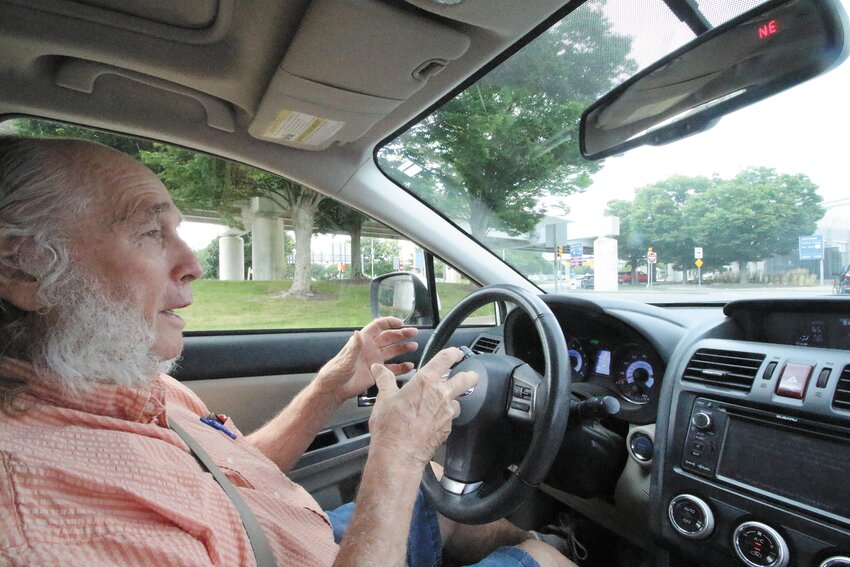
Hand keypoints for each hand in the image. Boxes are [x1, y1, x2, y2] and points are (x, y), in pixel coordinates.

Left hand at [315, 316, 418, 401]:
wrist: (334, 390)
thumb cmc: (335, 373)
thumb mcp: (345, 359)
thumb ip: (354, 347)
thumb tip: (358, 333)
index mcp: (362, 341)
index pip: (378, 327)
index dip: (389, 322)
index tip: (401, 322)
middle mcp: (370, 349)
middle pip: (389, 337)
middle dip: (401, 334)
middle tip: (414, 333)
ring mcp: (375, 360)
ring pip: (392, 351)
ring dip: (403, 348)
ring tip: (414, 346)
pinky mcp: (377, 373)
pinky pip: (392, 368)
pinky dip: (401, 367)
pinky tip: (409, 366)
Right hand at [367, 348, 478, 472]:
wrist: (399, 455)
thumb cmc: (390, 426)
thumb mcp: (384, 398)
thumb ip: (385, 380)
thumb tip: (379, 369)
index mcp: (426, 382)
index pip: (445, 359)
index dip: (453, 353)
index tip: (456, 353)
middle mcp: (441, 395)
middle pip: (466, 379)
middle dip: (470, 375)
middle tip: (469, 375)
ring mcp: (447, 413)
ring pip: (458, 402)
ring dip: (454, 400)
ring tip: (443, 403)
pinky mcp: (447, 429)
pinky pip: (449, 419)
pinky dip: (444, 418)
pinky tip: (433, 421)